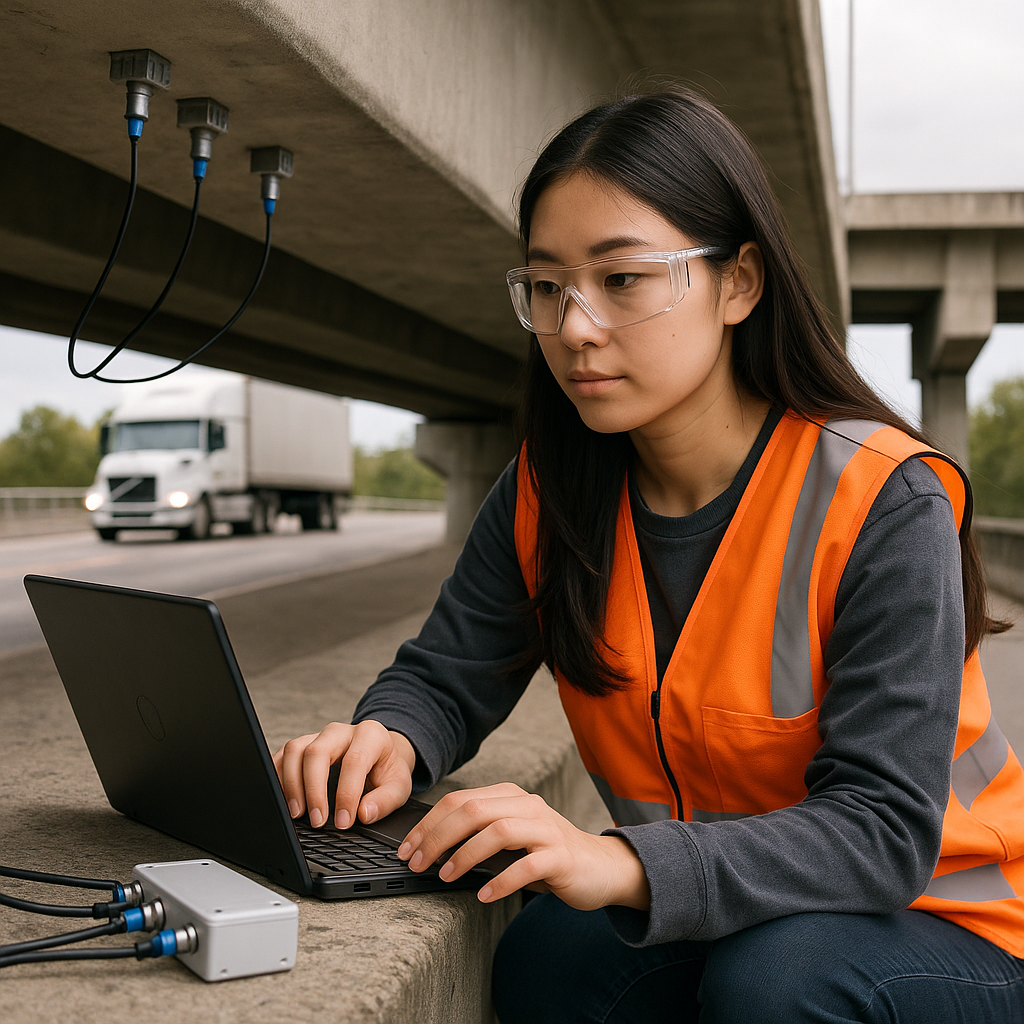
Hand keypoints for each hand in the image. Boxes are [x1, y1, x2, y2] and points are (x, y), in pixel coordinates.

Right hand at [272, 720, 415, 829]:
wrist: (381, 753)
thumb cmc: (387, 770)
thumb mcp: (399, 785)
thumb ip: (385, 800)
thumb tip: (363, 814)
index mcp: (370, 735)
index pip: (354, 761)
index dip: (347, 794)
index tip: (343, 822)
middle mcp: (340, 731)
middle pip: (317, 752)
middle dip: (313, 789)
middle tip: (317, 820)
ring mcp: (318, 735)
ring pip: (294, 750)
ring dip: (291, 784)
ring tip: (297, 813)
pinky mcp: (303, 745)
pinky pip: (282, 755)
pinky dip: (278, 777)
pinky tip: (282, 799)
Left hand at [396, 783, 650, 910]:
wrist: (601, 867)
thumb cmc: (547, 854)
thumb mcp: (511, 836)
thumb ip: (481, 833)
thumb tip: (430, 847)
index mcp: (510, 796)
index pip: (460, 799)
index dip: (429, 823)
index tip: (407, 848)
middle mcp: (527, 806)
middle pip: (473, 810)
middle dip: (438, 837)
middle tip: (418, 863)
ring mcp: (546, 829)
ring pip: (498, 831)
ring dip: (465, 855)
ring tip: (445, 876)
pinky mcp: (561, 856)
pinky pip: (527, 866)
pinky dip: (501, 880)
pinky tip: (484, 895)